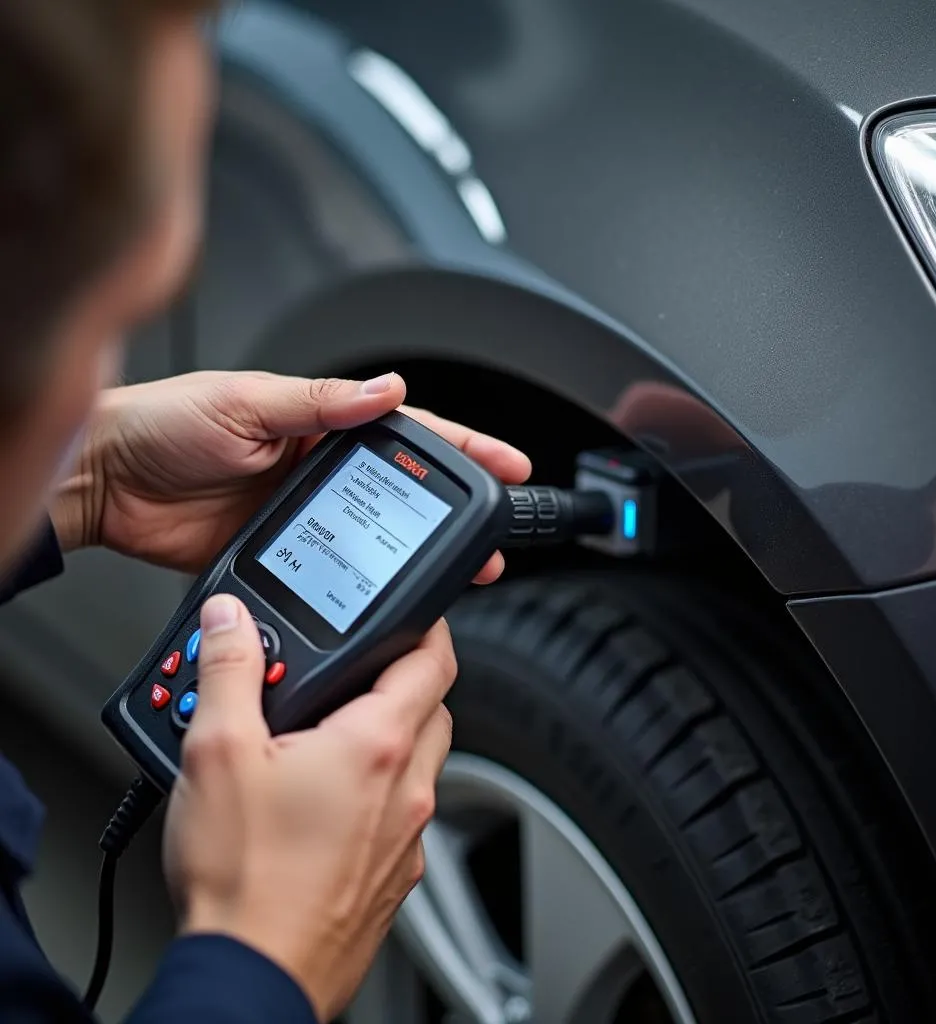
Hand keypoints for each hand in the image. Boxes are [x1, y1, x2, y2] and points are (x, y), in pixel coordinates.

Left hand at [52, 370, 530, 576]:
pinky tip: (390, 590)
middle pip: (406, 491)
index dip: (464, 447)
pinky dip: (369, 577)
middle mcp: (319, 467)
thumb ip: (320, 403)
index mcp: (320, 422)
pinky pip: (339, 564)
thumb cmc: (164, 424)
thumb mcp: (247, 402)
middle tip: (497, 532)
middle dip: (457, 509)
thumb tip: (387, 392)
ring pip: (380, 533)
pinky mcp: (283, 552)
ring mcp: (305, 513)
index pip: (409, 434)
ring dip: (421, 549)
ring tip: (463, 569)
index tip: (508, 463)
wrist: (108, 483)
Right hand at [163, 593, 455, 1020]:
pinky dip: (380, 790)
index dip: (426, 626)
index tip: (411, 614)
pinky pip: (404, 812)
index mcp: (377, 745)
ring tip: (328, 735)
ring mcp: (406, 837)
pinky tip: (329, 801)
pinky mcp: (394, 876)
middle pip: (432, 707)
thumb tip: (230, 623)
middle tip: (352, 674)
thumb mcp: (216, 754)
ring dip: (389, 736)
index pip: (434, 660)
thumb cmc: (243, 881)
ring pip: (421, 761)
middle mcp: (407, 789)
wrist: (252, 978)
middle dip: (401, 680)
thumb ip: (228, 673)